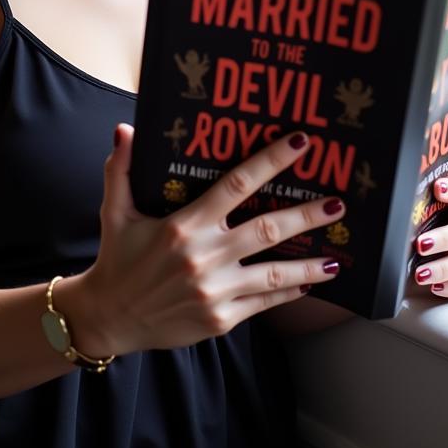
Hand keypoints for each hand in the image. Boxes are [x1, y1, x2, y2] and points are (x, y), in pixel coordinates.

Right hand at [68, 125, 344, 355]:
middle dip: (305, 215)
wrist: (110, 317)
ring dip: (309, 264)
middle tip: (338, 203)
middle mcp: (204, 257)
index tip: (299, 144)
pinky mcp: (220, 319)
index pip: (236, 186)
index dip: (270, 162)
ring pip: (274, 274)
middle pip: (267, 230)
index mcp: (184, 225)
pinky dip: (289, 294)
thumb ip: (121, 169)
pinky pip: (263, 303)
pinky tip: (309, 284)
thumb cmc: (117, 258)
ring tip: (338, 256)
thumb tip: (125, 129)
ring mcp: (216, 291)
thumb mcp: (116, 211)